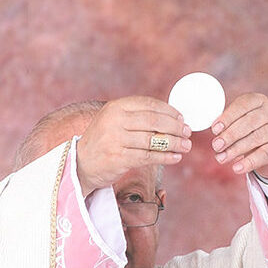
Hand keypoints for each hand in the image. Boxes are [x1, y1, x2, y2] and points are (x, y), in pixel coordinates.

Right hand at [75, 96, 192, 193]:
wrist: (80, 163)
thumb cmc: (104, 141)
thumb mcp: (115, 121)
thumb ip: (137, 116)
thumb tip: (172, 118)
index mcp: (116, 107)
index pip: (149, 104)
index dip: (169, 111)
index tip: (182, 118)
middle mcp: (115, 120)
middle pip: (154, 121)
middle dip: (175, 127)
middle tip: (187, 133)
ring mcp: (116, 139)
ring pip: (153, 139)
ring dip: (174, 143)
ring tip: (186, 146)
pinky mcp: (119, 158)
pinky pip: (149, 156)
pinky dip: (165, 157)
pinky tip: (176, 158)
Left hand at [210, 93, 267, 180]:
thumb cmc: (251, 131)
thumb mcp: (241, 121)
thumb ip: (229, 123)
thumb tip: (214, 131)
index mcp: (259, 100)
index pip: (243, 105)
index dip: (228, 117)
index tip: (214, 129)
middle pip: (250, 122)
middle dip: (230, 135)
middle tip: (216, 146)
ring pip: (256, 138)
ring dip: (236, 150)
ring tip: (222, 158)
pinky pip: (264, 154)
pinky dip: (249, 162)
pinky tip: (237, 168)